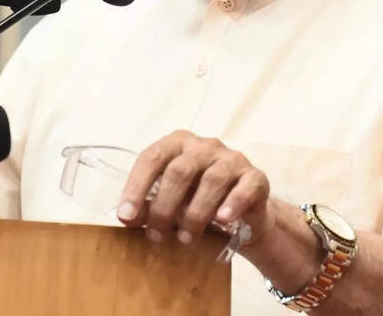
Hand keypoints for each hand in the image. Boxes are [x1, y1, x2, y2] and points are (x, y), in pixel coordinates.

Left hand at [116, 130, 276, 246]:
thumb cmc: (198, 204)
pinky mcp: (255, 177)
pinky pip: (244, 188)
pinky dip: (232, 204)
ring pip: (211, 180)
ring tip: (185, 238)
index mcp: (178, 144)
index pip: (152, 158)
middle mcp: (205, 145)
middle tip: (156, 235)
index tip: (126, 217)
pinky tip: (221, 220)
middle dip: (164, 207)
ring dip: (195, 213)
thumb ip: (150, 204)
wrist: (243, 217)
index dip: (136, 187)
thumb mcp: (171, 203)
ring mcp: (232, 159)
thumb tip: (126, 217)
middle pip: (179, 171)